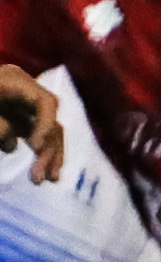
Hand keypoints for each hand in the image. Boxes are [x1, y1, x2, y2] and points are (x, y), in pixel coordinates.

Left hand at [0, 66, 58, 182]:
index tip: (36, 149)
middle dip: (48, 150)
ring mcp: (18, 106)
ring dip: (46, 156)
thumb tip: (10, 142)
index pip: (45, 102)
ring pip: (44, 131)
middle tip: (39, 178)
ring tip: (43, 180)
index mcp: (12, 81)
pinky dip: (37, 154)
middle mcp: (22, 92)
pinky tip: (36, 173)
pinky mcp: (13, 120)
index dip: (45, 126)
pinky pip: (32, 137)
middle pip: (48, 120)